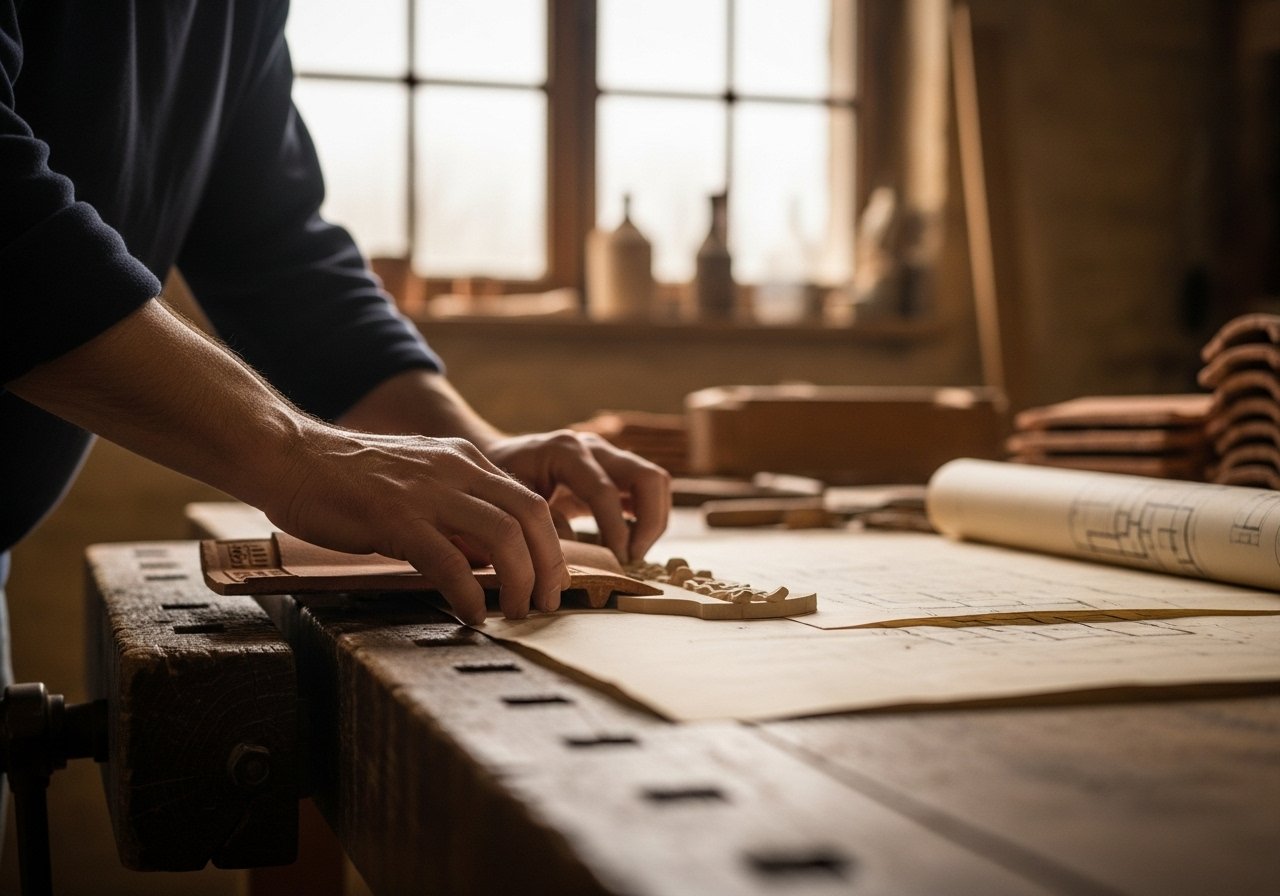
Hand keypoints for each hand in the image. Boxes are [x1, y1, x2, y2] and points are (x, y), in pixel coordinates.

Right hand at [272, 426, 569, 624]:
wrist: (289, 456)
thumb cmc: (348, 478)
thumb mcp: (418, 481)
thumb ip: (455, 510)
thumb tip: (487, 558)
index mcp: (465, 460)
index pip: (530, 501)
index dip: (551, 545)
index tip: (551, 580)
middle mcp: (456, 470)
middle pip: (532, 516)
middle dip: (550, 565)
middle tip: (549, 603)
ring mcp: (427, 492)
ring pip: (504, 537)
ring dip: (520, 582)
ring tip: (517, 613)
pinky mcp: (396, 518)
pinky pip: (451, 562)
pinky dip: (469, 594)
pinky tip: (471, 615)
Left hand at [482, 430, 671, 564]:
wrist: (495, 460)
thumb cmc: (498, 484)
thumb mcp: (512, 505)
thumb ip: (543, 527)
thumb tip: (576, 559)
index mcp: (565, 451)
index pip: (605, 491)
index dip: (615, 530)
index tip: (616, 560)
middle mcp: (593, 448)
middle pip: (648, 477)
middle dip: (649, 522)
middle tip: (632, 556)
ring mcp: (607, 456)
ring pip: (656, 482)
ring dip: (653, 521)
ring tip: (632, 553)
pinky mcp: (614, 470)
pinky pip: (647, 490)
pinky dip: (646, 517)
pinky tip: (628, 543)